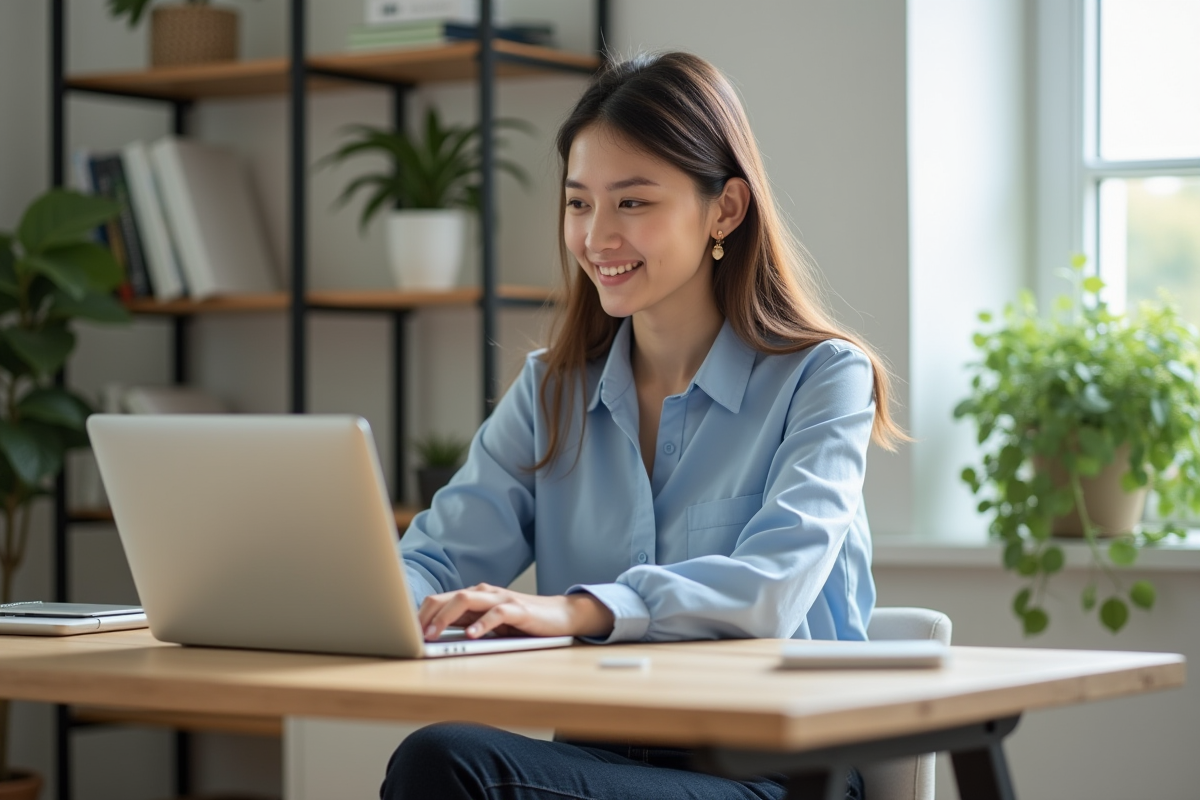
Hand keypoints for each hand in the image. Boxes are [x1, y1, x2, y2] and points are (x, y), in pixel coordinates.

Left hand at [418, 584, 614, 640]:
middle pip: (448, 597)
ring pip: (467, 600)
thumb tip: (432, 637)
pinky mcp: (519, 610)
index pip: (439, 600)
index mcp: (474, 597)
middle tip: (414, 635)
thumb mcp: (488, 625)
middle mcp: (484, 593)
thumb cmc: (521, 623)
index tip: (404, 632)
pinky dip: (482, 624)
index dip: (420, 615)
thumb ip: (465, 625)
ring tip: (433, 634)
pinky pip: (497, 613)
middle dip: (427, 615)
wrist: (560, 616)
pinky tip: (472, 636)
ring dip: (446, 617)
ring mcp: (501, 599)